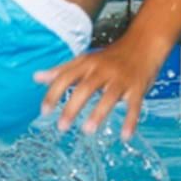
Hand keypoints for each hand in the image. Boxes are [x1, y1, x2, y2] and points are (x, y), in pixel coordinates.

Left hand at [35, 36, 164, 140]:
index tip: (44, 111)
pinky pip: (134, 105)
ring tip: (87, 130)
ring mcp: (121, 79)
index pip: (66, 77)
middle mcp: (103, 70)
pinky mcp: (137, 88)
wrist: (144, 43)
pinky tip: (125, 136)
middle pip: (85, 88)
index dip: (54, 93)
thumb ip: (63, 70)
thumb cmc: (111, 56)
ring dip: (98, 113)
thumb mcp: (86, 60)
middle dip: (73, 107)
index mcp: (88, 63)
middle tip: (61, 126)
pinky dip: (130, 120)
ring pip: (109, 96)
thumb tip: (36, 77)